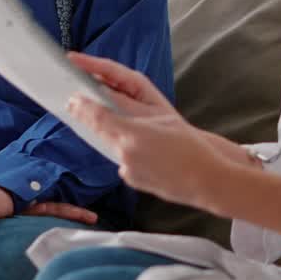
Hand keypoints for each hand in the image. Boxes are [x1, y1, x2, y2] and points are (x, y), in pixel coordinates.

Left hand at [66, 52, 249, 211]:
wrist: (206, 180)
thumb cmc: (190, 146)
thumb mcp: (162, 117)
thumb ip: (132, 110)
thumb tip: (109, 105)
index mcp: (132, 133)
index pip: (98, 116)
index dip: (83, 107)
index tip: (73, 99)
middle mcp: (125, 153)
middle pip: (98, 131)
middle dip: (88, 118)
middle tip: (76, 105)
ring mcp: (127, 169)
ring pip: (111, 146)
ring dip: (114, 136)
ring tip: (134, 130)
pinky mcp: (131, 181)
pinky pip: (123, 161)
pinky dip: (129, 154)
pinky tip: (149, 154)